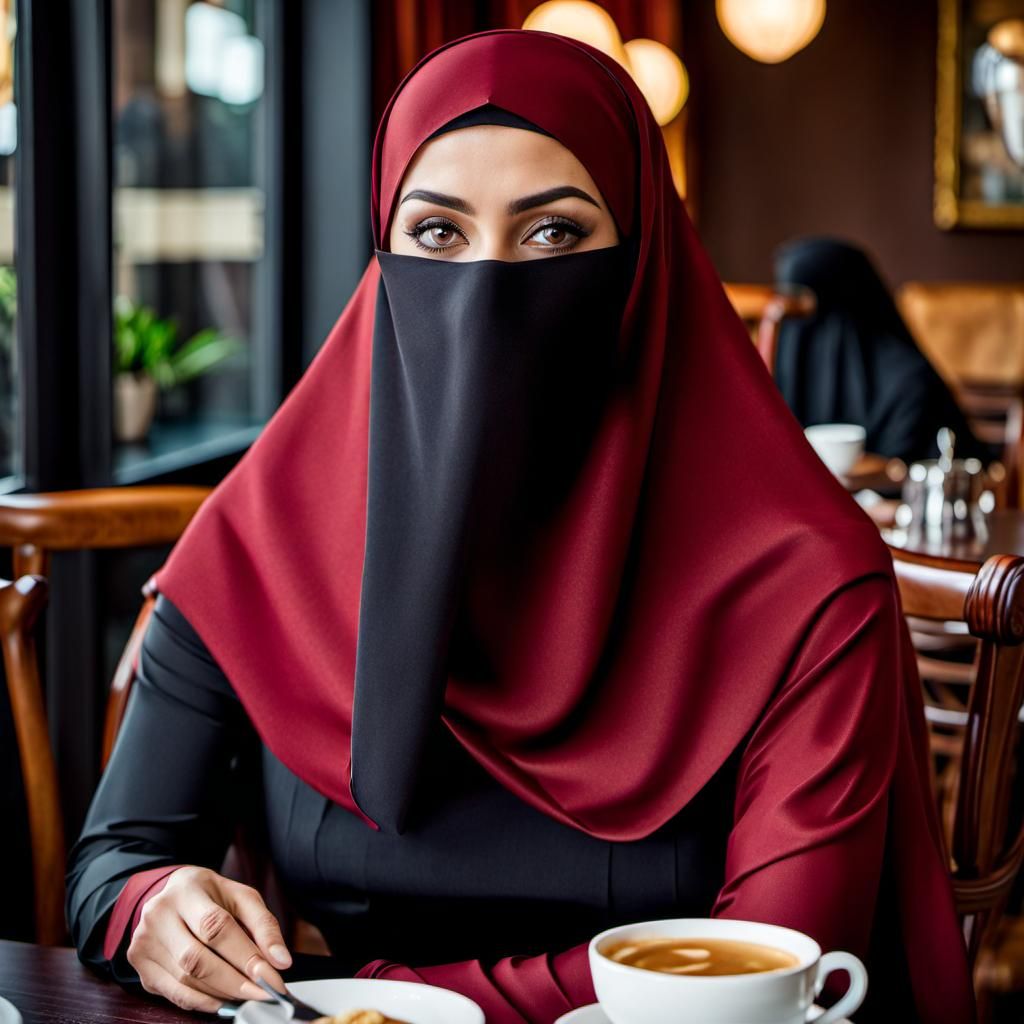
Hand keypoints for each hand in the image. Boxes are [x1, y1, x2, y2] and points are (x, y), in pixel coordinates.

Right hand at [127, 865, 291, 1011]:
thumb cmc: (211, 896)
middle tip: (263, 993)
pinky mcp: (141, 966)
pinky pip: (173, 992)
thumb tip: (282, 961)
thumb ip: (263, 926)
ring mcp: (144, 942)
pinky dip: (202, 1002)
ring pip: (185, 979)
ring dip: (221, 994)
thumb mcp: (241, 897)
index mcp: (186, 890)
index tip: (272, 977)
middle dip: (235, 981)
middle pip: (197, 958)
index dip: (245, 956)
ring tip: (248, 997)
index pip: (216, 927)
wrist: (170, 894)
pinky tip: (223, 1002)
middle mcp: (158, 915)